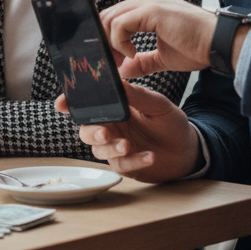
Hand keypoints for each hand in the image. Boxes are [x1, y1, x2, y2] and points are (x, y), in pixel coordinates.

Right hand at [55, 81, 201, 183]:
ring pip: (98, 150)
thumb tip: (118, 83)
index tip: (61, 104)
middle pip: (86, 131)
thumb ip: (137, 96)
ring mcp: (116, 148)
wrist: (189, 148)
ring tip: (127, 146)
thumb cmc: (170, 122)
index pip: (88, 106)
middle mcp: (111, 128)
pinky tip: (149, 156)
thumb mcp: (157, 104)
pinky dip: (134, 161)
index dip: (71, 105)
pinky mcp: (126, 166)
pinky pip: (121, 165)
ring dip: (111, 148)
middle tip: (105, 133)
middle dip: (92, 132)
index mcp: (114, 109)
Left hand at [99, 0, 216, 77]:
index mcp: (147, 6)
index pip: (114, 17)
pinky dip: (119, 42)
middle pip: (107, 16)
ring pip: (110, 18)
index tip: (112, 60)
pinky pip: (120, 24)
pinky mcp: (152, 9)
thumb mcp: (162, 57)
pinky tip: (132, 54)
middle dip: (104, 42)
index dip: (107, 39)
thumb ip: (141, 61)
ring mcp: (149, 1)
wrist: (220, 43)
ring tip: (122, 60)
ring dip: (110, 43)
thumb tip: (124, 70)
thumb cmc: (197, 48)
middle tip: (113, 63)